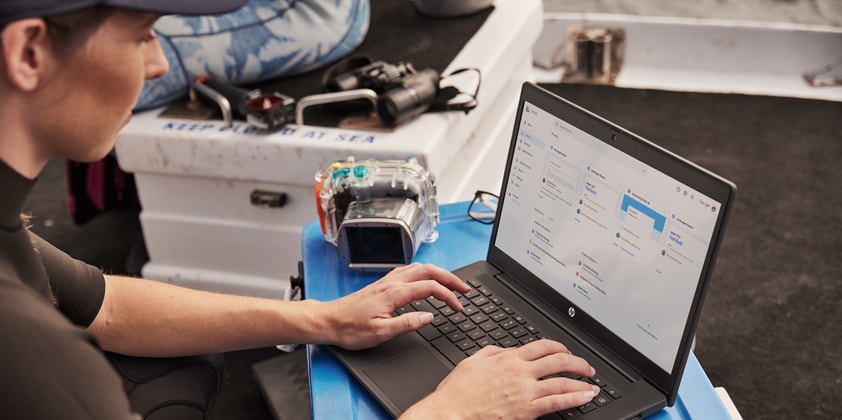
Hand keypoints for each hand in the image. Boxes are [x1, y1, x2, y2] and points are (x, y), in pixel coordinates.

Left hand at [320, 263, 469, 349]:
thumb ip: (408, 323)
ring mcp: (386, 281)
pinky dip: (424, 273)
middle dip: (450, 278)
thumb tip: (430, 317)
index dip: (449, 296)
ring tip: (450, 283)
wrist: (328, 321)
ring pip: (419, 268)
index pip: (430, 288)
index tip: (458, 307)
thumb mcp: (381, 332)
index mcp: (394, 293)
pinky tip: (425, 279)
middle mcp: (392, 282)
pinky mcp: (382, 284)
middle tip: (465, 289)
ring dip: (438, 273)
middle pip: (428, 271)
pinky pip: (408, 271)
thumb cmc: (350, 328)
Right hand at [401, 340, 598, 419]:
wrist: (451, 413)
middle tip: (586, 367)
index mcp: (508, 358)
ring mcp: (525, 391)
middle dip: (577, 362)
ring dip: (581, 381)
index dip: (559, 347)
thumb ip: (493, 352)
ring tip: (592, 383)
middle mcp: (520, 372)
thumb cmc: (458, 392)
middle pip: (558, 361)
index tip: (565, 351)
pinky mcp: (527, 410)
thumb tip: (506, 350)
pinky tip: (585, 396)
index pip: (542, 347)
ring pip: (562, 381)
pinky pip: (558, 401)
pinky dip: (575, 397)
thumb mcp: (473, 361)